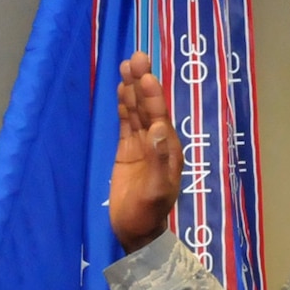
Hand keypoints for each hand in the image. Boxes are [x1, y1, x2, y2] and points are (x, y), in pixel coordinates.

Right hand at [108, 51, 182, 249]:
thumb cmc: (148, 214)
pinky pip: (126, 122)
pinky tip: (121, 89)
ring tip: (127, 64)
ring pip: (136, 110)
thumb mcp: (156, 190)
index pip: (159, 115)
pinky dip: (124, 105)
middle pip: (148, 106)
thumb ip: (159, 160)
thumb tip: (157, 129)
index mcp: (168, 148)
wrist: (135, 232)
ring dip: (132, 88)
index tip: (145, 73)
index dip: (152, 94)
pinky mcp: (127, 150)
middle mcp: (157, 142)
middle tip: (136, 56)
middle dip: (142, 82)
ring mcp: (141, 145)